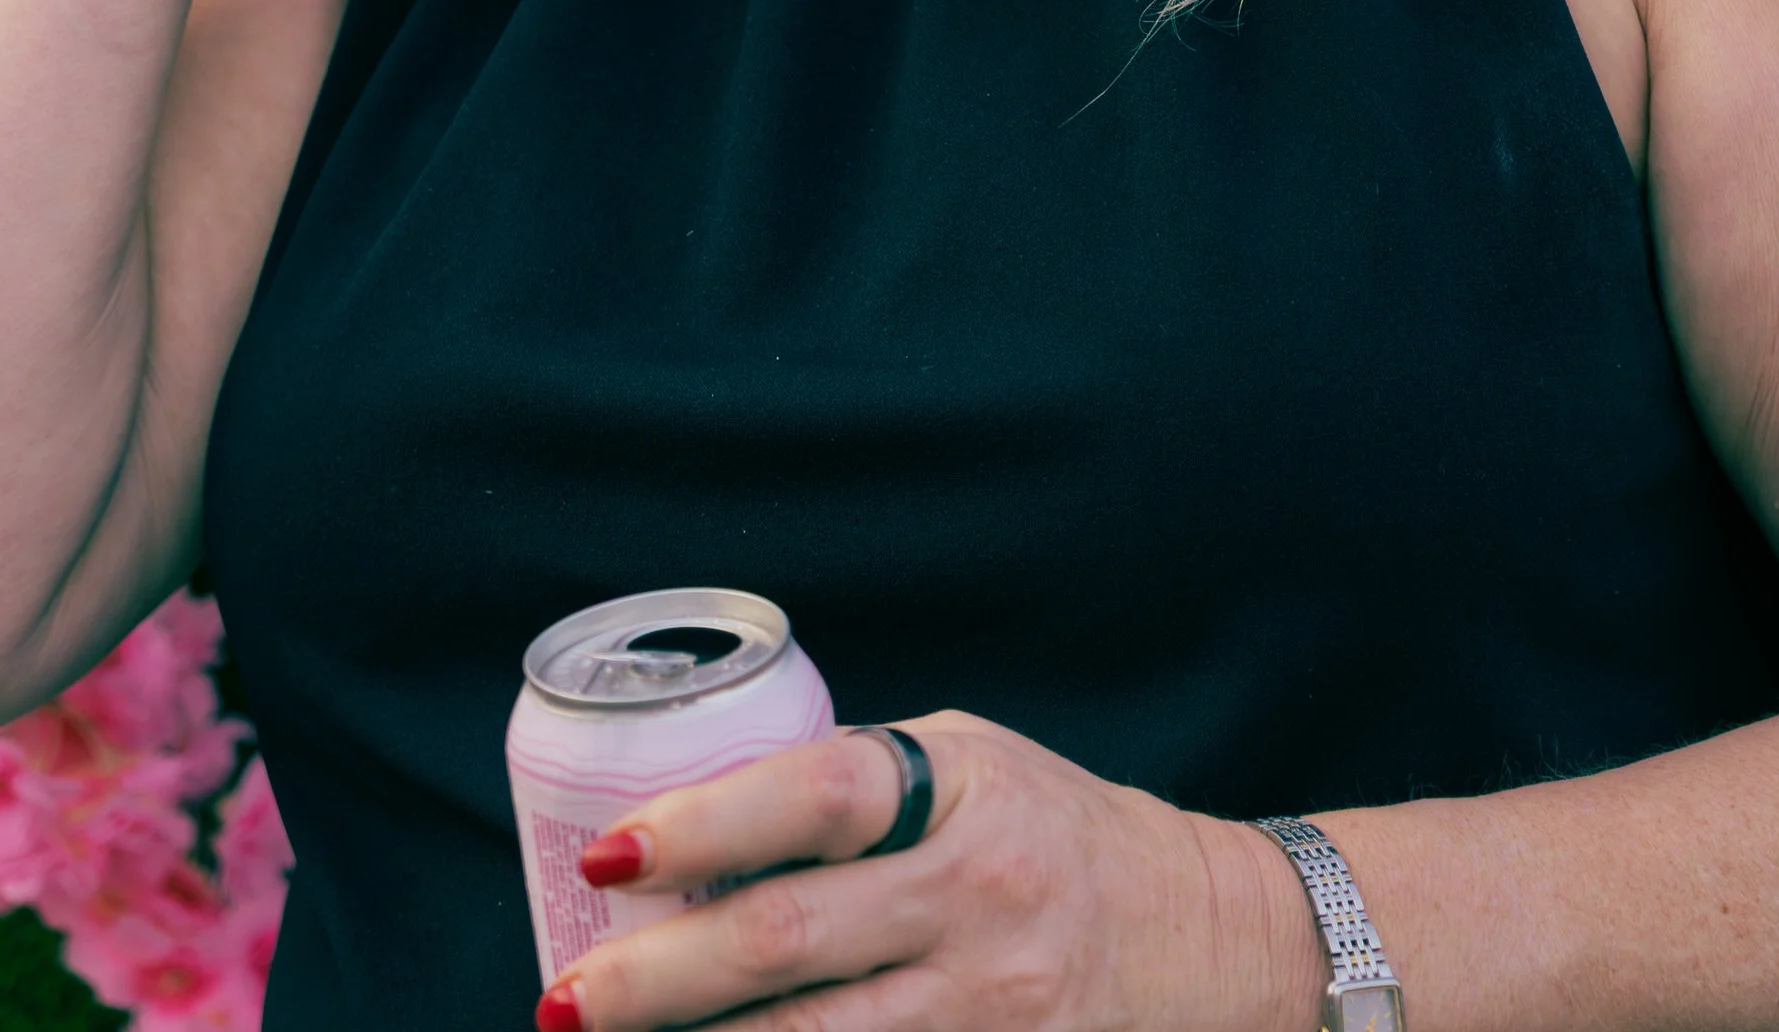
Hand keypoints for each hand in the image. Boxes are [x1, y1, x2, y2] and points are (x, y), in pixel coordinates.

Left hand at [535, 713, 1321, 1031]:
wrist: (1212, 941)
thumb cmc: (1059, 837)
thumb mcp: (972, 770)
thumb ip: (858, 789)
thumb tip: (695, 817)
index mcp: (964, 792)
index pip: (816, 793)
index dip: (703, 823)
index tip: (608, 857)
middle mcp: (980, 900)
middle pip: (787, 941)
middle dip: (655, 979)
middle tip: (566, 998)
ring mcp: (995, 1013)